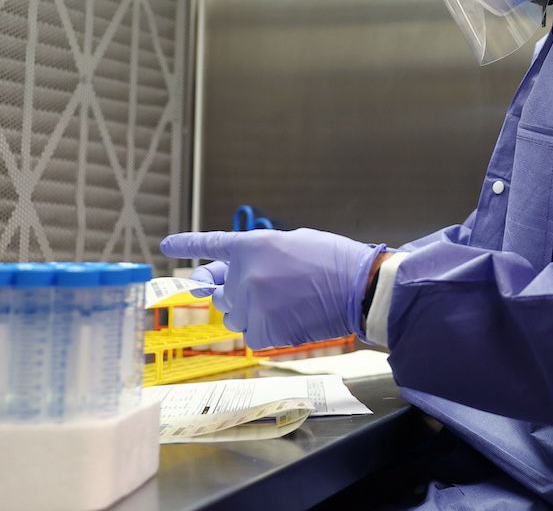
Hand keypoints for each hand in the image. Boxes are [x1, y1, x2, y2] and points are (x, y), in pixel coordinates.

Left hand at [160, 228, 386, 348]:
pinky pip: (253, 334)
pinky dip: (269, 330)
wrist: (359, 288)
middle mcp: (244, 275)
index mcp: (253, 246)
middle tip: (262, 291)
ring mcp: (251, 305)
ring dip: (252, 312)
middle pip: (222, 293)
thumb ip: (259, 256)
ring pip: (235, 317)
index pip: (211, 245)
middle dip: (235, 292)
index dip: (187, 244)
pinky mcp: (261, 332)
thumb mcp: (293, 243)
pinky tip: (293, 319)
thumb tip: (235, 275)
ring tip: (288, 304)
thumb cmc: (334, 261)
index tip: (167, 245)